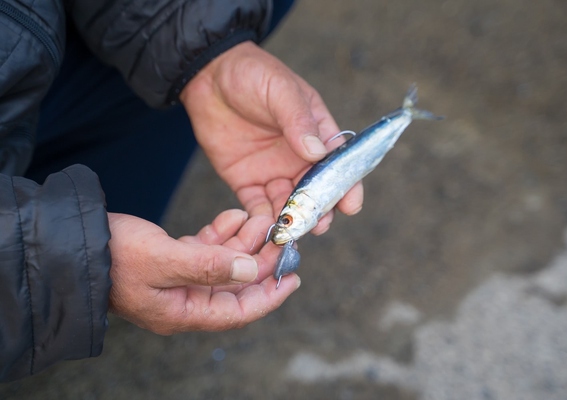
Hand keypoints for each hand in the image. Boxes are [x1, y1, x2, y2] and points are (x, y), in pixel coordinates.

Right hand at [107, 210, 298, 334]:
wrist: (75, 238)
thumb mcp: (164, 259)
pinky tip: (234, 215)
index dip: (269, 296)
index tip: (293, 277)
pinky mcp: (172, 257)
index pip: (237, 312)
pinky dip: (221, 233)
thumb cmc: (114, 254)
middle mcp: (184, 298)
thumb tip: (249, 269)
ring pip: (224, 262)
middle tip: (281, 236)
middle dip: (259, 260)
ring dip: (243, 242)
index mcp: (182, 311)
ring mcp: (178, 278)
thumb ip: (209, 266)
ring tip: (261, 219)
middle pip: (235, 284)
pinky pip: (206, 248)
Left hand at [180, 41, 362, 234]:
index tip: (351, 205)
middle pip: (314, 192)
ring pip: (287, 205)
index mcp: (316, 135)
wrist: (208, 76)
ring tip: (291, 233)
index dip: (347, 186)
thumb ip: (298, 120)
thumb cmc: (252, 75)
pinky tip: (265, 230)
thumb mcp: (280, 90)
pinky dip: (261, 221)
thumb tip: (317, 152)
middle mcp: (298, 159)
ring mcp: (273, 172)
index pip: (338, 165)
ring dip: (290, 221)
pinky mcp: (247, 182)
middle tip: (318, 225)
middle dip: (318, 211)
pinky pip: (257, 207)